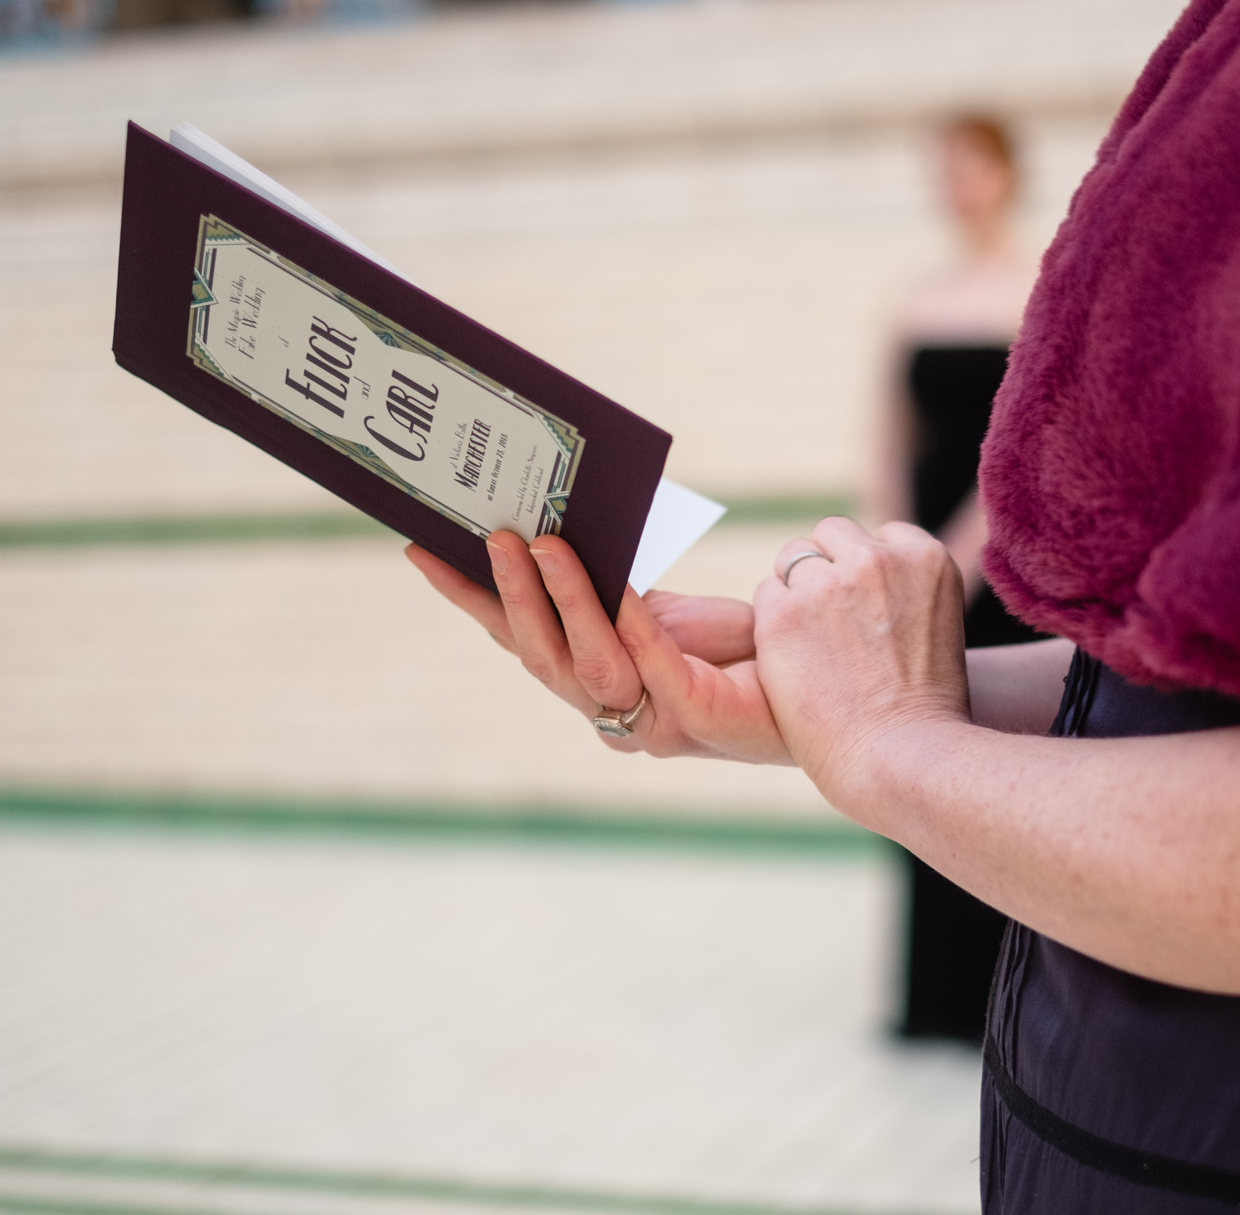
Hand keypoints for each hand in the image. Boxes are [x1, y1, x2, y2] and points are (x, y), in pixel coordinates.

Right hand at [407, 533, 790, 764]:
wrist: (818, 693)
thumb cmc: (743, 647)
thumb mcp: (667, 607)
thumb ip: (618, 581)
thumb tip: (572, 516)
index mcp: (592, 680)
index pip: (513, 636)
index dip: (467, 597)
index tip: (421, 547)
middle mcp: (608, 711)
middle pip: (535, 654)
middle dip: (507, 591)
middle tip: (491, 534)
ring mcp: (648, 722)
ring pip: (583, 663)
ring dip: (558, 601)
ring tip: (542, 544)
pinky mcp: (693, 719)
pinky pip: (649, 663)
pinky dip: (627, 620)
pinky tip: (618, 582)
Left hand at [752, 518, 971, 819]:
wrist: (901, 759)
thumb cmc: (923, 713)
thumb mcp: (936, 629)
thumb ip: (903, 590)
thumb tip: (867, 580)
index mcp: (925, 558)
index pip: (878, 537)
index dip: (866, 575)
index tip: (873, 619)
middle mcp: (877, 559)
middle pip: (831, 536)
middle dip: (827, 573)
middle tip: (837, 634)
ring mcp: (828, 584)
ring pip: (793, 560)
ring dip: (797, 596)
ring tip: (820, 653)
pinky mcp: (782, 614)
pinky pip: (766, 596)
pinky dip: (774, 628)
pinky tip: (800, 668)